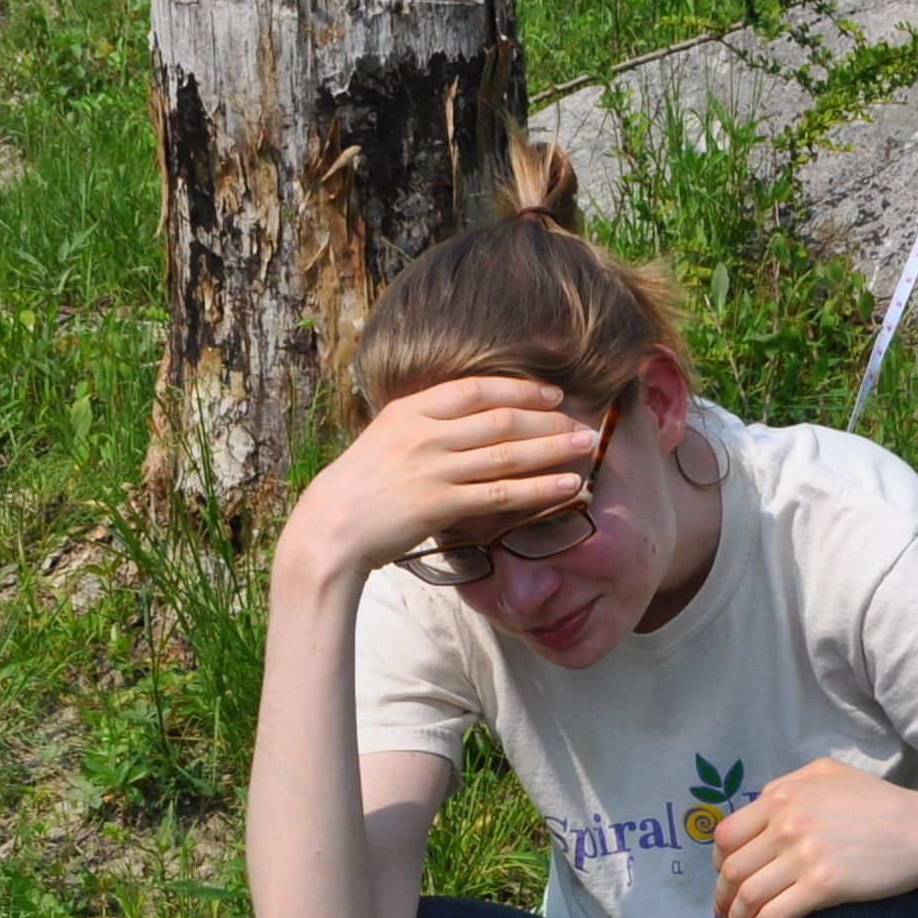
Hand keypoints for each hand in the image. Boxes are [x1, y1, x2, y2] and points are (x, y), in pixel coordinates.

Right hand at [279, 376, 597, 586]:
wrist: (330, 528)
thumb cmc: (358, 488)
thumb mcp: (385, 440)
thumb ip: (422, 428)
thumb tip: (462, 423)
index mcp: (410, 411)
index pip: (475, 389)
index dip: (519, 389)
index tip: (551, 394)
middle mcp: (424, 434)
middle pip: (499, 418)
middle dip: (546, 418)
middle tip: (581, 421)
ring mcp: (432, 469)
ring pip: (506, 453)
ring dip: (553, 447)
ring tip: (587, 445)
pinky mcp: (439, 505)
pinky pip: (502, 493)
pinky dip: (540, 488)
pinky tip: (569, 485)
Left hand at [711, 757, 917, 917]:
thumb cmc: (878, 802)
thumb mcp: (829, 773)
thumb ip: (789, 782)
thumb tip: (759, 802)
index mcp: (782, 796)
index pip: (727, 834)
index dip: (719, 862)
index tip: (726, 878)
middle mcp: (786, 824)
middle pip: (733, 869)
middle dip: (722, 897)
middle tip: (725, 913)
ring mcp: (803, 856)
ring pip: (749, 895)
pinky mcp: (822, 886)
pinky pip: (775, 914)